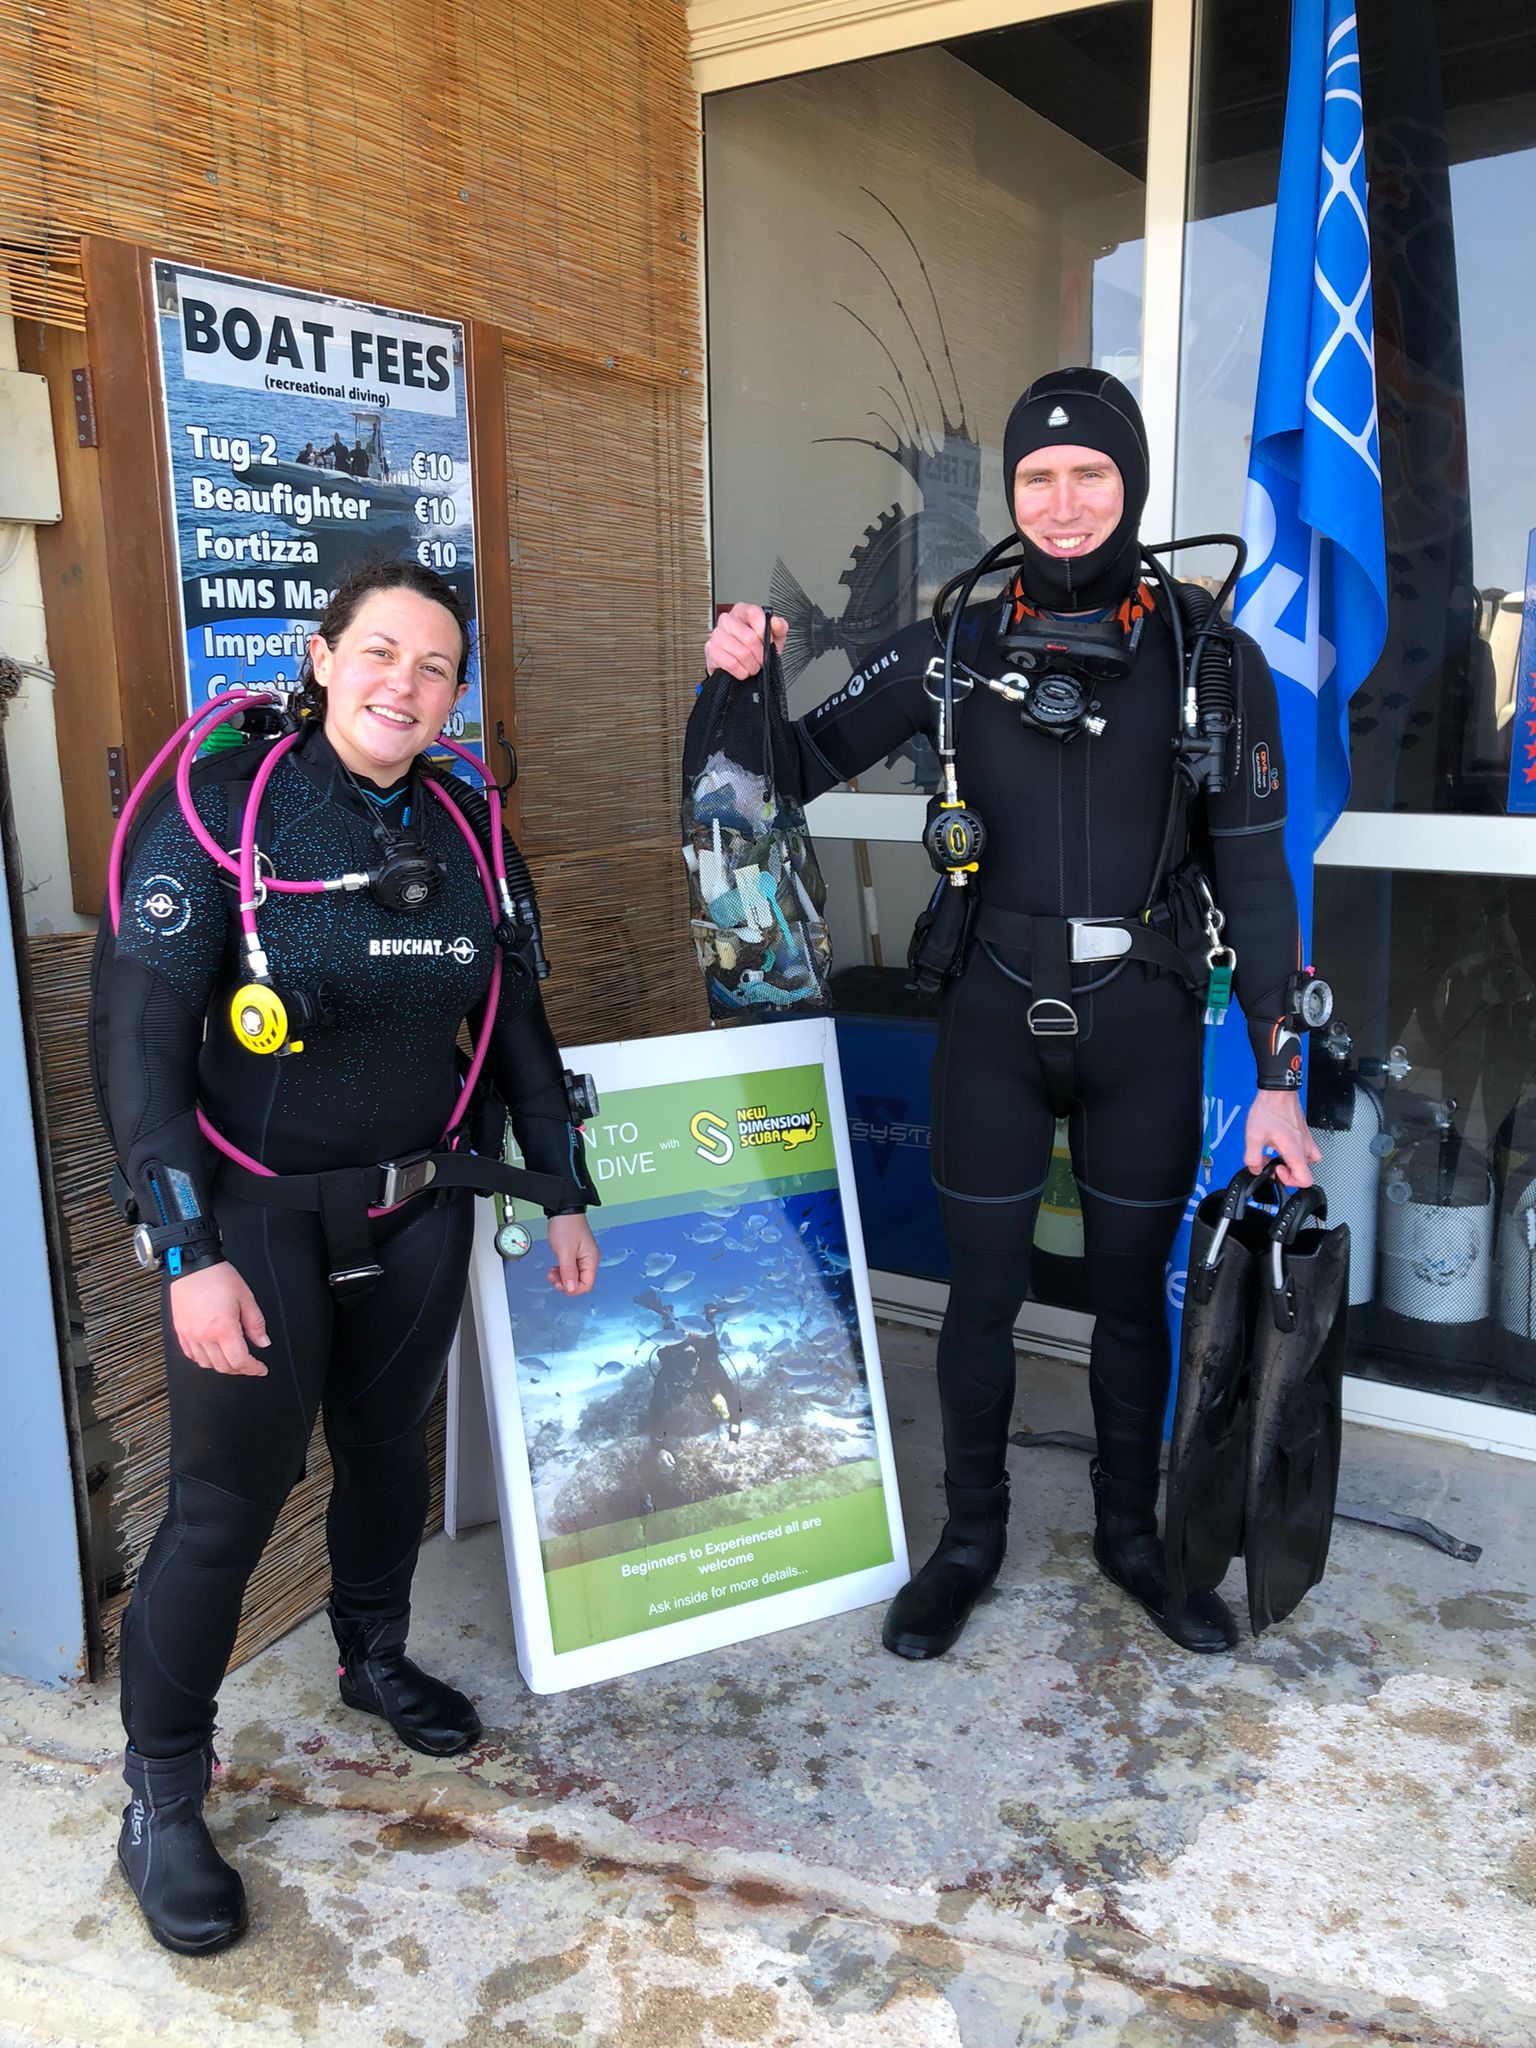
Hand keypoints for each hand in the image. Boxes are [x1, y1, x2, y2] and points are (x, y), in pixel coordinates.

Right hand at [169, 1261, 270, 1375]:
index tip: (261, 1368)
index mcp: (223, 1327)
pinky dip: (204, 1359)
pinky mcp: (180, 1332)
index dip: (253, 1369)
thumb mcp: (246, 1297)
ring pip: (206, 1364)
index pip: (240, 1361)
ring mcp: (190, 1335)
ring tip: (233, 1358)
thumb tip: (263, 1342)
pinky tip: (213, 1353)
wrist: (191, 1265)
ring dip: (222, 1366)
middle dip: (240, 1369)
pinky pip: (191, 1355)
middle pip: (223, 1366)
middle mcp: (204, 1335)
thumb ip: (255, 1323)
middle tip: (250, 1364)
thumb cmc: (217, 1276)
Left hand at [547, 1214, 599, 1295]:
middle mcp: (589, 1260)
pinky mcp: (575, 1254)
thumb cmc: (566, 1225)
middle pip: (580, 1282)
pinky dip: (561, 1271)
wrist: (563, 1210)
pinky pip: (570, 1269)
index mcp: (591, 1260)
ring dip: (561, 1278)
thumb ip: (568, 1271)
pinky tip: (555, 1268)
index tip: (560, 1284)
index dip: (573, 1289)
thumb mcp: (565, 1251)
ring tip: (552, 1272)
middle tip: (553, 1278)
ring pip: (573, 1277)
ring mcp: (582, 1257)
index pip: (586, 1285)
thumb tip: (571, 1288)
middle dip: (565, 1283)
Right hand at [704, 603, 786, 680]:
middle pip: (749, 637)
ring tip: (753, 666)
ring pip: (741, 653)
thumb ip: (780, 627)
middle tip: (762, 660)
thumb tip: (775, 622)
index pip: (754, 614)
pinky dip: (741, 671)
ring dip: (751, 665)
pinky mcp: (711, 650)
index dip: (764, 631)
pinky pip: (731, 663)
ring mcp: (717, 634)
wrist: (743, 666)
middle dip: (760, 654)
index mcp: (742, 611)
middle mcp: (727, 619)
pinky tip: (743, 670)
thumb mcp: (774, 637)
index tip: (768, 642)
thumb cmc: (757, 648)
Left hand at [1243, 1089, 1320, 1188]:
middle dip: (1287, 1172)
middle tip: (1273, 1163)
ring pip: (1307, 1162)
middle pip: (1305, 1172)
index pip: (1305, 1180)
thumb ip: (1253, 1158)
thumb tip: (1255, 1169)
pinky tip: (1282, 1145)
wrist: (1278, 1091)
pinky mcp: (1304, 1133)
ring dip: (1293, 1163)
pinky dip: (1296, 1152)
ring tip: (1278, 1156)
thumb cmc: (1269, 1109)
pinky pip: (1305, 1150)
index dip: (1290, 1182)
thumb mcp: (1253, 1136)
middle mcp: (1305, 1147)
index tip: (1277, 1171)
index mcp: (1295, 1151)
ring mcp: (1307, 1140)